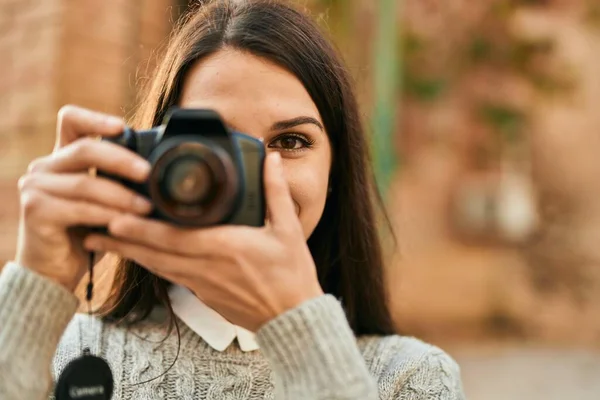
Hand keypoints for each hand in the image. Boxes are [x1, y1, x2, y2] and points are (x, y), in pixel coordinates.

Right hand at [15, 105, 152, 290]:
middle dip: (122, 160)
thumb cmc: (86, 234)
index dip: (96, 118)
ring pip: (86, 183)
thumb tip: (159, 170)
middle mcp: (44, 167)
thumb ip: (119, 181)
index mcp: (62, 158)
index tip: (123, 127)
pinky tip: (126, 223)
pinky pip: (80, 208)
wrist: (54, 271)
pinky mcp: (35, 210)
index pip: (71, 120)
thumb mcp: (105, 202)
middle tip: (148, 173)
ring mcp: (35, 187)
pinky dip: (107, 215)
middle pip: (85, 149)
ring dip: (121, 196)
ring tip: (147, 207)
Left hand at [83, 152, 323, 330]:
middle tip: (92, 230)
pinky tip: (139, 257)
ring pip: (157, 267)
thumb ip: (275, 192)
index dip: (141, 230)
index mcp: (225, 247)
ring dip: (130, 254)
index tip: (116, 219)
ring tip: (102, 243)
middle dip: (121, 242)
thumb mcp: (289, 231)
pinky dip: (150, 265)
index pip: (174, 238)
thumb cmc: (291, 275)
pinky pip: (170, 277)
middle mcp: (206, 267)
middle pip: (154, 254)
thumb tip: (271, 160)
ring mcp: (202, 284)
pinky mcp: (203, 296)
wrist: (291, 317)